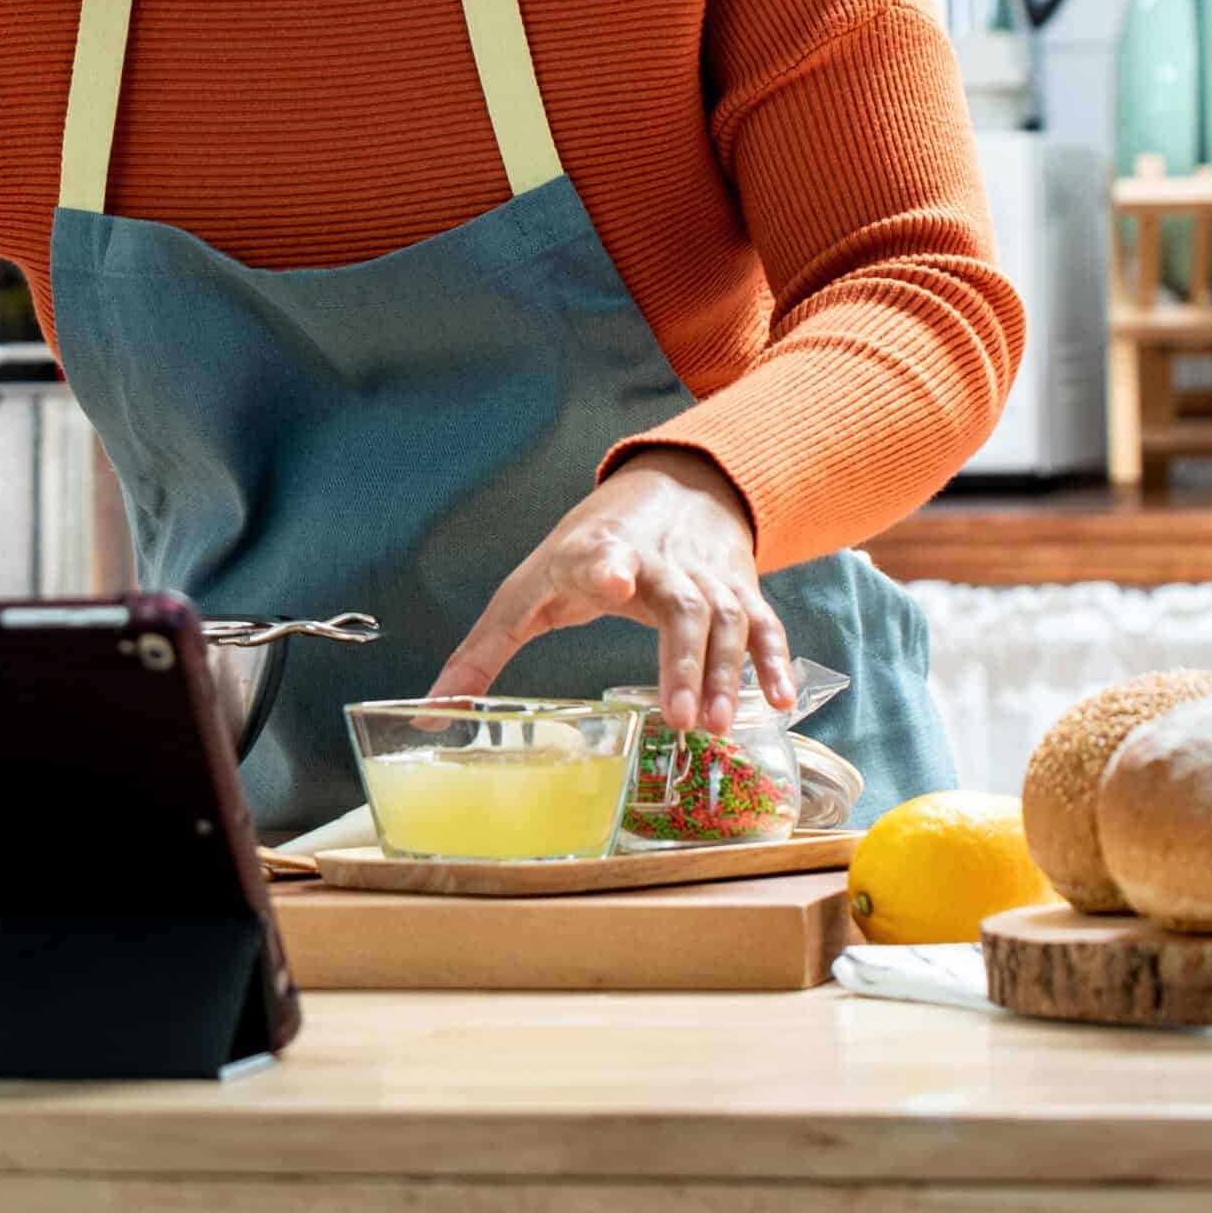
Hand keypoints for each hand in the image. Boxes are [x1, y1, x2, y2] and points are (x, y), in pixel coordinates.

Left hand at [428, 449, 793, 735]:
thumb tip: (431, 714)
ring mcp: (705, 576)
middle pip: (678, 607)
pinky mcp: (739, 590)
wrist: (672, 485)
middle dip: (680, 660)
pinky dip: (775, 662)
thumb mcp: (528, 588)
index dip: (606, 565)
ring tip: (713, 727)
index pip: (599, 556)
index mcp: (596, 553)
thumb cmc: (585, 550)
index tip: (613, 577)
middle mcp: (659, 562)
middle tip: (677, 715)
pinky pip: (763, 626)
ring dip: (724, 675)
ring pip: (724, 623)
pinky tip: (780, 703)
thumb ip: (483, 650)